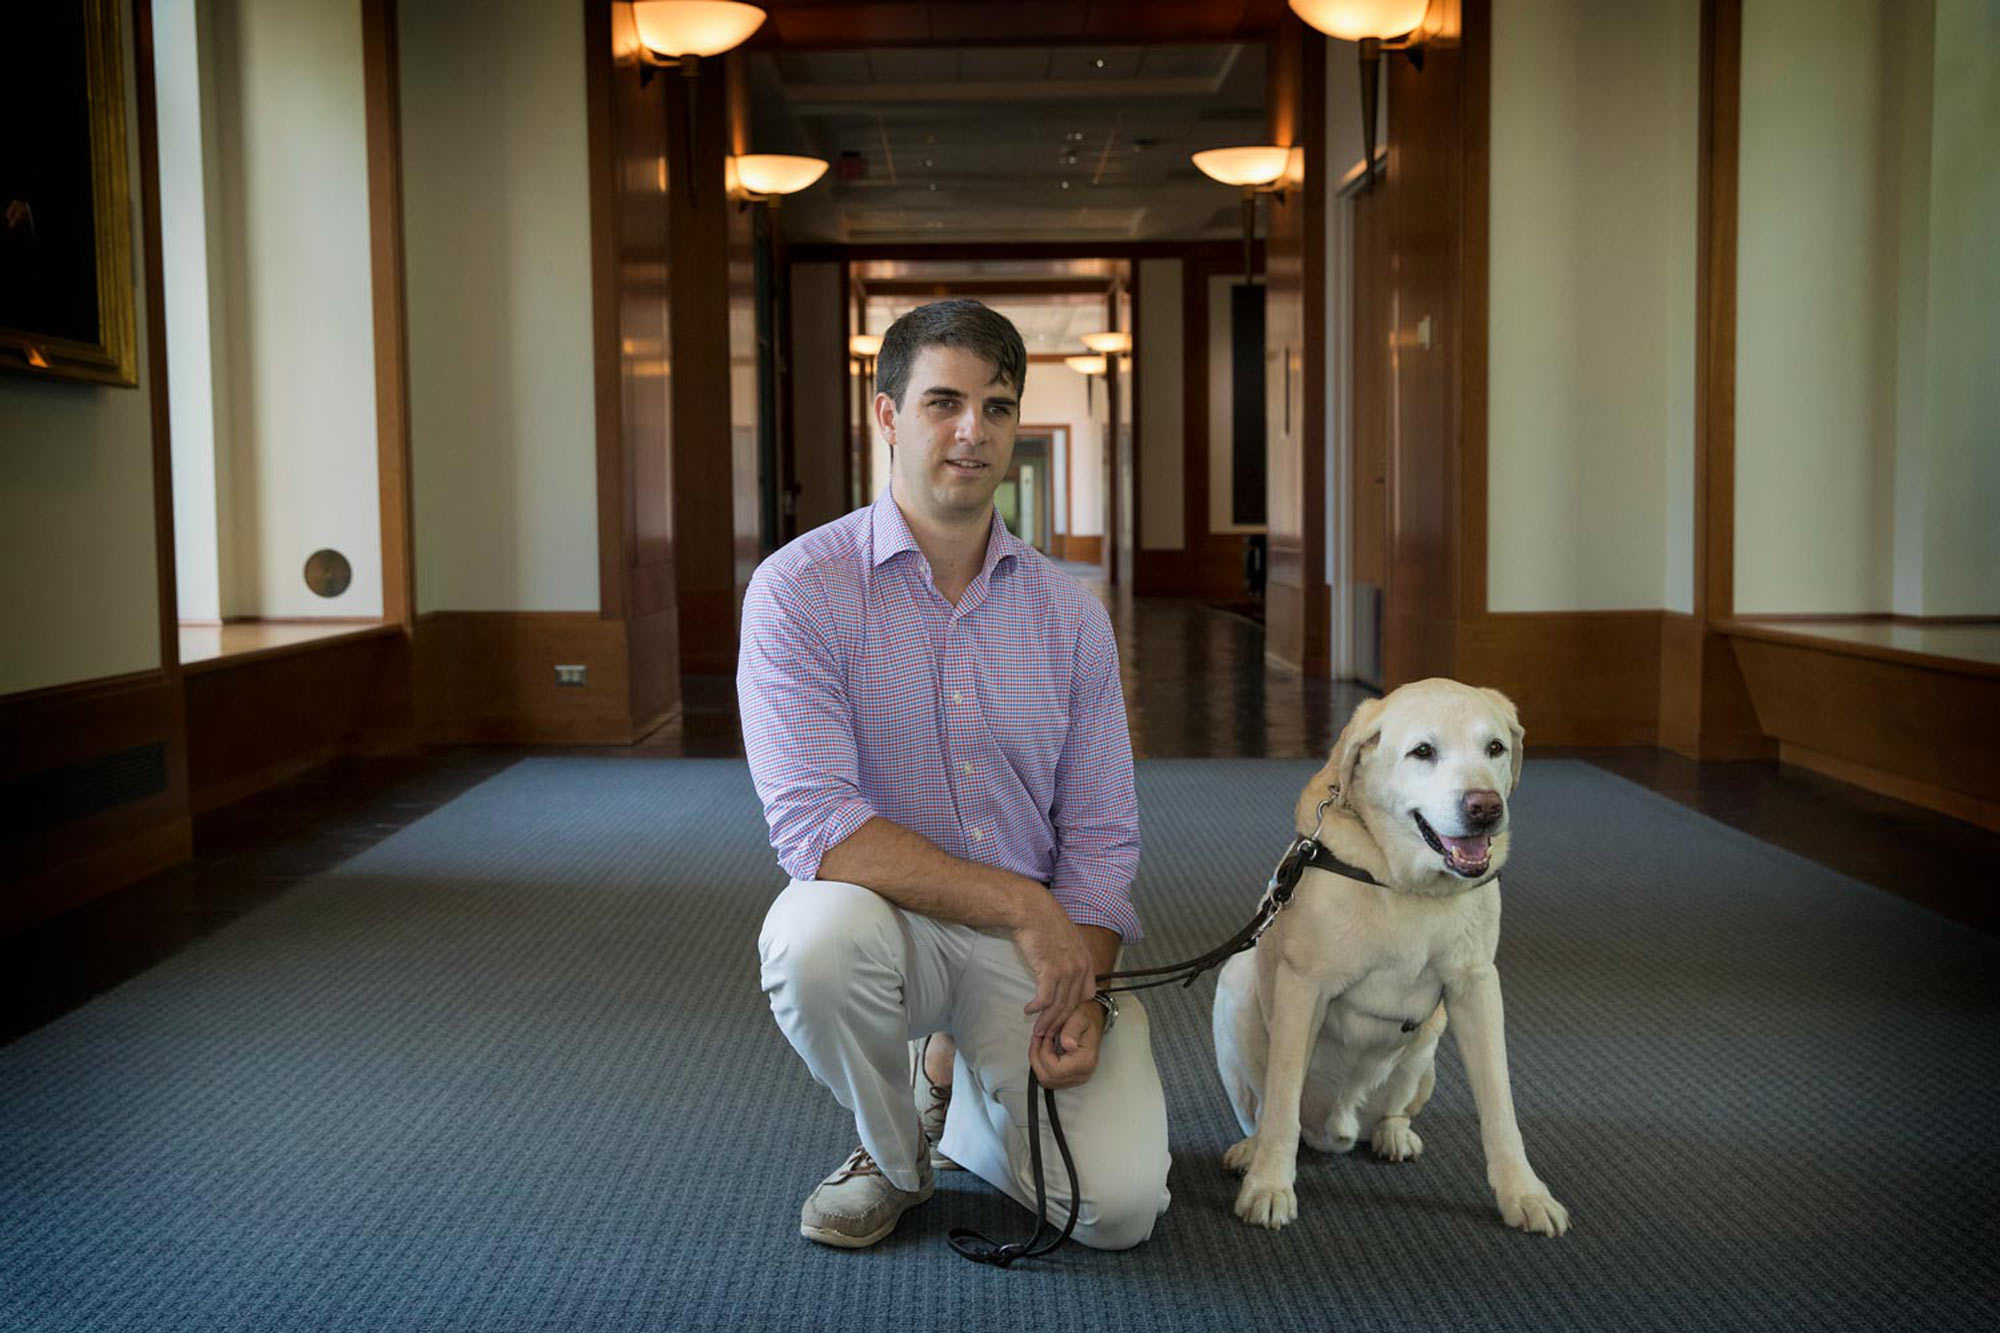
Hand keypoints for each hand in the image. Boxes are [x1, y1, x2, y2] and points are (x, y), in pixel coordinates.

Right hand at [1010, 894, 1097, 1040]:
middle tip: (1048, 1033)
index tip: (1061, 1018)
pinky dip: (1037, 1008)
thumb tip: (1064, 972)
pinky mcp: (1050, 970)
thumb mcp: (1066, 939)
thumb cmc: (1044, 922)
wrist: (1031, 909)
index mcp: (1086, 960)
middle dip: (1059, 1022)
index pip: (1086, 995)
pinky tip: (1028, 1010)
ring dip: (1046, 1021)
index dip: (1074, 1009)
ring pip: (1058, 1005)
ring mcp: (1067, 969)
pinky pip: (1045, 998)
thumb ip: (1070, 957)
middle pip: (1071, 1005)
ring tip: (1037, 1030)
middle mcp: (1080, 967)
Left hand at [1028, 1001, 1103, 1089]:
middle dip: (1037, 1057)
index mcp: (1085, 1061)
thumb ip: (1071, 1030)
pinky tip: (1045, 1050)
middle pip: (1048, 1078)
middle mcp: (1082, 1074)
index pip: (1054, 1070)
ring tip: (1040, 1043)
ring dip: (1038, 1061)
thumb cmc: (1087, 1017)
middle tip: (1038, 1038)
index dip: (1043, 1053)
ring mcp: (1077, 1079)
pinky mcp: (1071, 1078)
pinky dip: (1042, 1065)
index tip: (1045, 1036)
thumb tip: (1068, 1045)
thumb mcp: (1079, 1017)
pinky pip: (1050, 1078)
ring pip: (1046, 1080)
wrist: (1094, 1020)